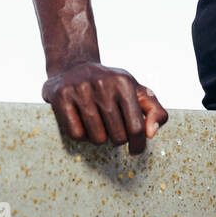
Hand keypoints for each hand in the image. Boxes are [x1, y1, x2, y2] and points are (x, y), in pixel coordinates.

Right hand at [42, 62, 168, 155]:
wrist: (73, 65)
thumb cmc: (110, 84)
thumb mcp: (136, 90)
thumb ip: (155, 110)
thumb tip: (151, 133)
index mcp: (124, 82)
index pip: (136, 127)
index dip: (138, 145)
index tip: (135, 151)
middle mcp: (102, 83)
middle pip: (117, 136)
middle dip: (117, 139)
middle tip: (112, 128)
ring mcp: (80, 89)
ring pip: (97, 138)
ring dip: (99, 138)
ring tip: (97, 124)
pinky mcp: (60, 96)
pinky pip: (76, 134)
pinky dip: (81, 135)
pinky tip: (81, 123)